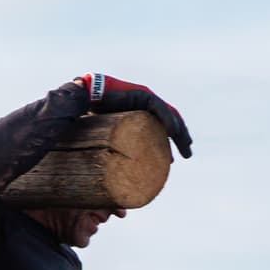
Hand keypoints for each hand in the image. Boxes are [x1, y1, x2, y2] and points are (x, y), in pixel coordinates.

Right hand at [74, 73, 191, 158]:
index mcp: (139, 115)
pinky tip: (174, 132)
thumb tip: (117, 174)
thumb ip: (118, 146)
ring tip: (186, 146)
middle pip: (170, 122)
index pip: (161, 128)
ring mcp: (145, 99)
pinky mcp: (143, 95)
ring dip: (180, 131)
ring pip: (169, 115)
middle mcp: (145, 106)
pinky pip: (160, 109)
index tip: (172, 160)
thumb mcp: (109, 136)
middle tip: (187, 154)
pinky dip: (169, 120)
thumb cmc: (90, 119)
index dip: (169, 142)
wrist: (83, 99)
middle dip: (180, 138)